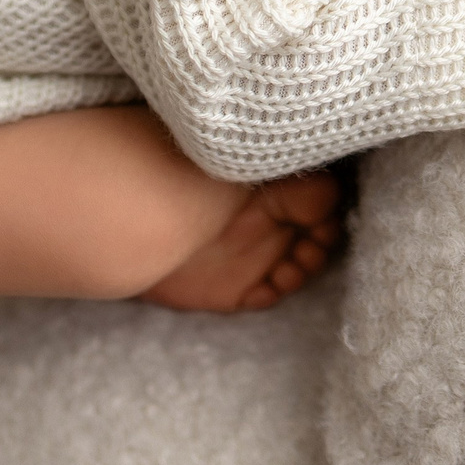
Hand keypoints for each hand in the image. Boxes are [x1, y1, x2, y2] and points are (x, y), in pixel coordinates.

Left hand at [134, 172, 344, 312]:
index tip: (322, 215)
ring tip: (294, 264)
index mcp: (271, 185)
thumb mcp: (244, 170)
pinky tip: (275, 282)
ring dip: (306, 266)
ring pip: (298, 265)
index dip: (325, 207)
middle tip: (313, 241)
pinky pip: (268, 295)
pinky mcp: (233, 289)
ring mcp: (249, 255)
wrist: (131, 222)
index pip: (316, 196)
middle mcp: (264, 219)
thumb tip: (333, 192)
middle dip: (321, 238)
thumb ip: (294, 180)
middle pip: (314, 233)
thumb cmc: (190, 179)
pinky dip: (278, 290)